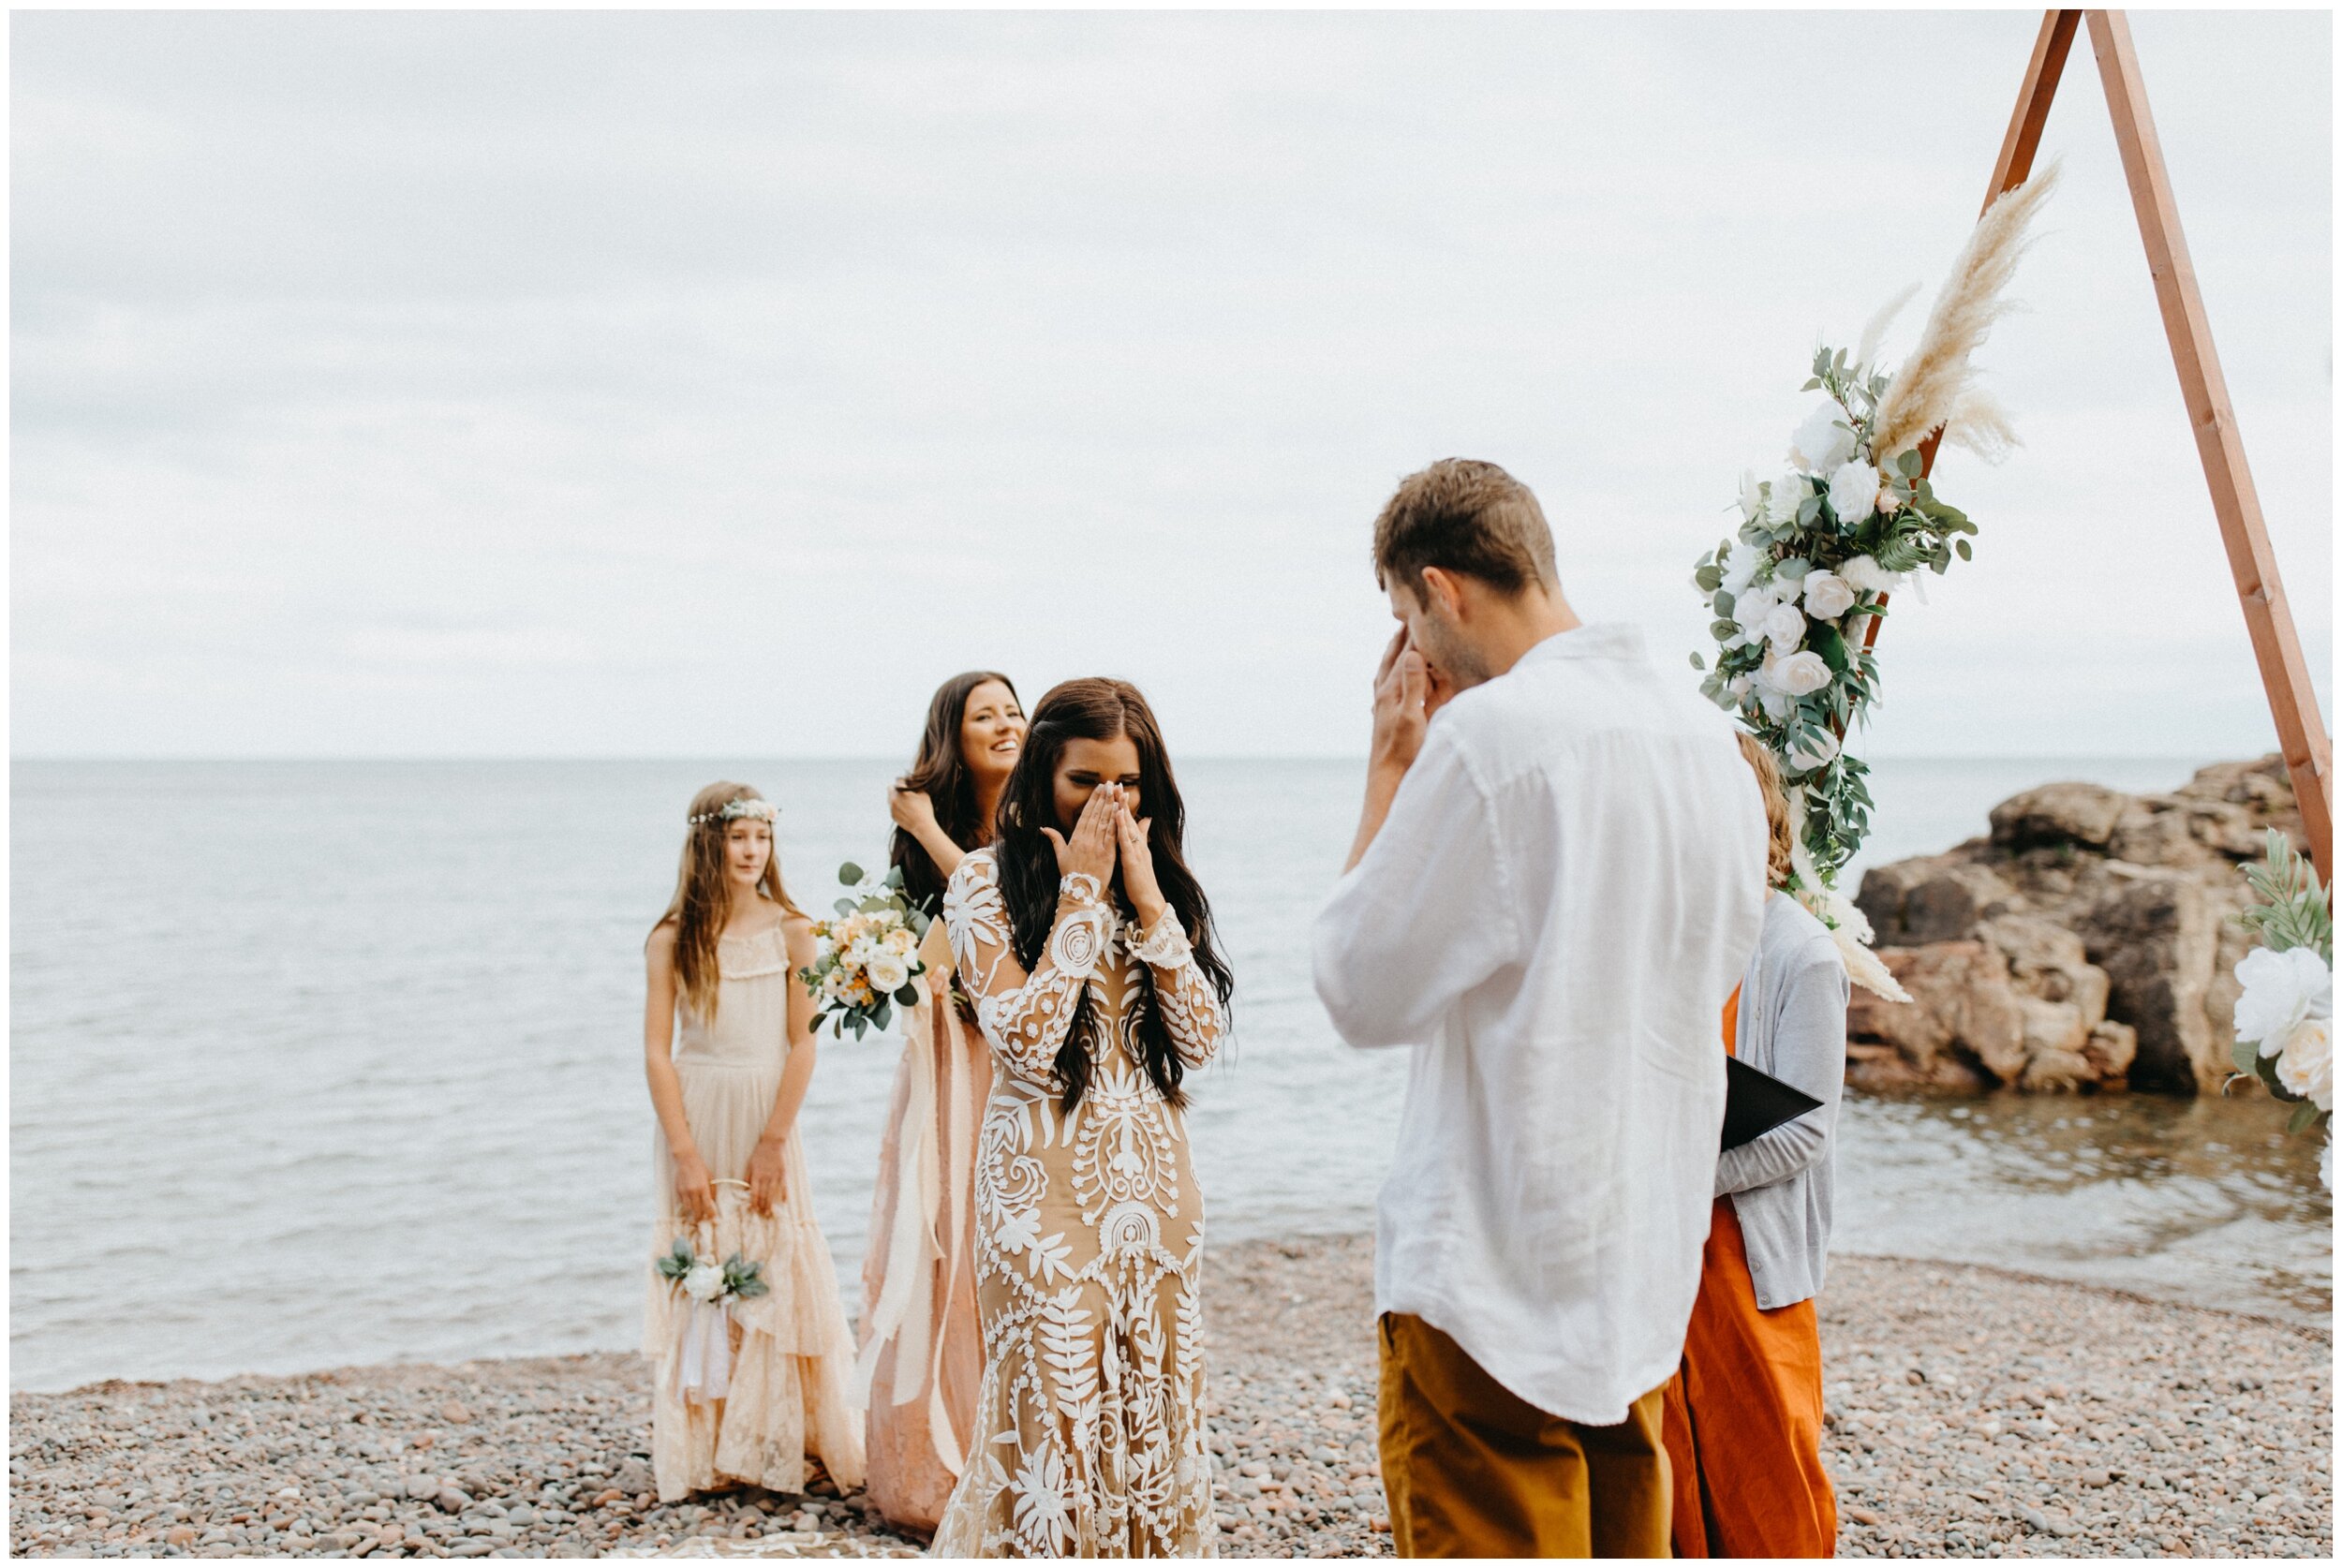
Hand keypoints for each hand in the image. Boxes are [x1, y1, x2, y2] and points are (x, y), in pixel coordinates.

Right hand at [671, 1149, 717, 1225]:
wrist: (686, 1160)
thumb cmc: (700, 1168)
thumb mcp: (710, 1178)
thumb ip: (712, 1190)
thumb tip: (712, 1202)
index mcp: (703, 1187)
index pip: (707, 1205)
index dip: (710, 1214)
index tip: (712, 1218)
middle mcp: (693, 1191)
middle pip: (696, 1210)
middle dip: (699, 1217)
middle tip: (701, 1220)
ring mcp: (684, 1191)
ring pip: (688, 1208)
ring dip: (692, 1211)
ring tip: (695, 1214)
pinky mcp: (678, 1190)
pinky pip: (682, 1202)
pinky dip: (686, 1203)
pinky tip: (689, 1202)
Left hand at [746, 1137, 787, 1215]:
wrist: (772, 1143)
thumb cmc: (759, 1154)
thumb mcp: (750, 1164)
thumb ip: (747, 1177)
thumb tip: (744, 1190)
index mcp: (756, 1174)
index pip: (754, 1192)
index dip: (753, 1202)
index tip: (753, 1209)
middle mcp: (766, 1176)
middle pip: (763, 1194)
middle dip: (762, 1205)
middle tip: (762, 1214)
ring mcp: (775, 1175)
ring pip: (772, 1193)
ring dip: (770, 1203)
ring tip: (769, 1212)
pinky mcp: (783, 1173)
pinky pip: (784, 1186)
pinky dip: (784, 1194)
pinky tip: (784, 1201)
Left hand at [888, 779, 939, 836]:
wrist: (922, 827)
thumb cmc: (925, 810)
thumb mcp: (924, 794)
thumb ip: (917, 786)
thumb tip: (913, 783)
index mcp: (901, 791)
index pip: (899, 780)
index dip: (904, 780)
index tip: (908, 782)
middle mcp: (893, 799)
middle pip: (890, 788)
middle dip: (897, 788)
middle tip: (904, 790)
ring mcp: (892, 808)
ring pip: (890, 798)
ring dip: (895, 797)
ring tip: (905, 800)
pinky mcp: (892, 815)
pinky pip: (892, 807)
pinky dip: (897, 806)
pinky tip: (905, 809)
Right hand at [1041, 784, 1118, 886]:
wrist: (1079, 893)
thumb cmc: (1070, 875)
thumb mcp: (1060, 856)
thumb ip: (1055, 839)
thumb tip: (1043, 828)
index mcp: (1076, 838)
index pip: (1086, 815)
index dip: (1093, 800)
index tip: (1099, 788)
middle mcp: (1087, 840)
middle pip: (1097, 815)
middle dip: (1104, 798)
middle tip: (1110, 784)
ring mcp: (1098, 847)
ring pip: (1105, 822)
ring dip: (1111, 806)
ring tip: (1117, 792)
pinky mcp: (1108, 854)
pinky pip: (1113, 835)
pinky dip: (1117, 822)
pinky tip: (1121, 811)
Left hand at [1116, 801, 1164, 926]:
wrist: (1149, 898)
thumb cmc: (1141, 879)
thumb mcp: (1141, 855)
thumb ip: (1142, 837)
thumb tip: (1146, 820)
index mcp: (1137, 843)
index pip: (1129, 820)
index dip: (1123, 805)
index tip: (1117, 789)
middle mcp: (1138, 844)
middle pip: (1128, 819)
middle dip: (1122, 801)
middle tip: (1116, 783)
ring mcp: (1136, 851)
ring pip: (1128, 826)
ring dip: (1122, 809)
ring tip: (1117, 793)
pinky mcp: (1132, 859)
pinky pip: (1125, 840)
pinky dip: (1121, 827)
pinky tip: (1117, 815)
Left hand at [1370, 628, 1431, 774]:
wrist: (1387, 778)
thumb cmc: (1403, 751)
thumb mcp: (1412, 717)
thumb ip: (1412, 685)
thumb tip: (1412, 654)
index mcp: (1391, 691)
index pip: (1405, 656)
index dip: (1414, 636)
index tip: (1419, 615)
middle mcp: (1383, 695)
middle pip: (1391, 659)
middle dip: (1399, 639)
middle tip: (1405, 620)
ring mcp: (1382, 706)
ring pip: (1386, 672)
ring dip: (1392, 654)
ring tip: (1397, 641)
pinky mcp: (1383, 717)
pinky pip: (1384, 688)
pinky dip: (1388, 675)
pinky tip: (1389, 679)